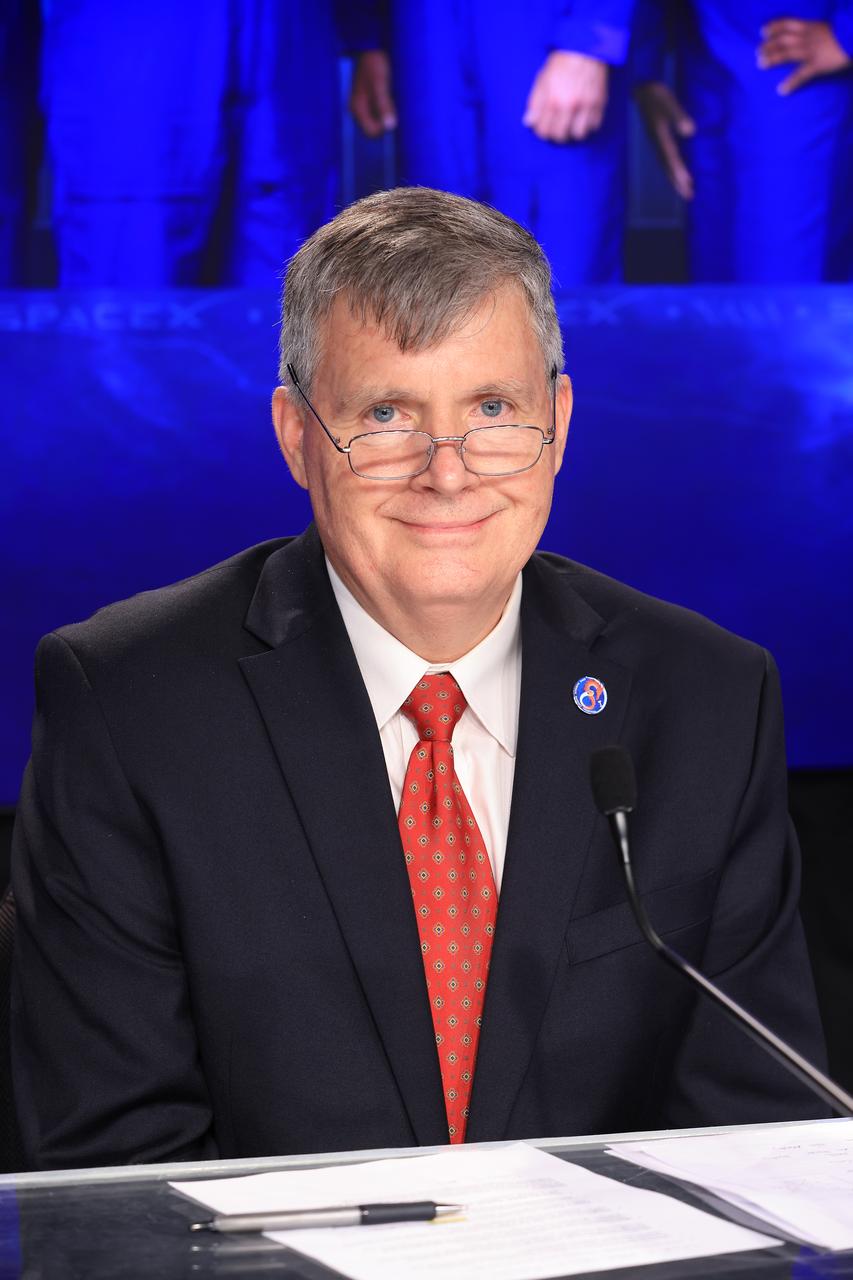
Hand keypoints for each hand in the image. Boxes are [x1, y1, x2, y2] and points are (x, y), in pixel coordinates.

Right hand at [350, 50, 396, 135]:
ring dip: (388, 113)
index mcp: (357, 108)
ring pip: (378, 120)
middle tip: (394, 103)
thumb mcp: (380, 84)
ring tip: (393, 97)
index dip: (384, 128)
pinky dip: (387, 107)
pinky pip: (379, 111)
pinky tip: (392, 95)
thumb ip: (384, 105)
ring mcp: (363, 104)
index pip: (371, 133)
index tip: (392, 113)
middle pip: (374, 128)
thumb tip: (390, 128)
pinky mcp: (369, 98)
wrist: (371, 45)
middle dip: (386, 121)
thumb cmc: (375, 63)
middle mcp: (358, 109)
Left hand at [523, 51, 608, 141]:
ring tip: (571, 124)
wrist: (586, 47)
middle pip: (560, 136)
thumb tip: (528, 122)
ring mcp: (586, 105)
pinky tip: (584, 117)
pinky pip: (594, 125)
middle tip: (557, 127)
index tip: (544, 127)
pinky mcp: (599, 102)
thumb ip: (535, 102)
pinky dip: (588, 125)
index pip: (544, 131)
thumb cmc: (562, 63)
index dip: (542, 132)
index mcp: (552, 99)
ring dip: (574, 132)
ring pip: (579, 134)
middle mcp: (569, 105)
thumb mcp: (542, 79)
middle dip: (556, 134)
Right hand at [633, 82, 695, 199]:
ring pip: (666, 165)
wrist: (639, 88)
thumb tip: (690, 132)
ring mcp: (655, 142)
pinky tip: (677, 173)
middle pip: (668, 167)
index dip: (680, 172)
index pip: (671, 158)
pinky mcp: (656, 139)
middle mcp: (656, 142)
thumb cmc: (654, 92)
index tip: (688, 184)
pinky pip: (664, 158)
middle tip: (689, 196)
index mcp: (659, 136)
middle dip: (678, 182)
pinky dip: (671, 169)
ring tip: (685, 190)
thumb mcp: (668, 100)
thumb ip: (678, 116)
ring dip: (675, 178)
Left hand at [757, 19, 850, 94]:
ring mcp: (811, 51)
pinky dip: (790, 83)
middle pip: (783, 39)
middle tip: (757, 52)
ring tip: (760, 65)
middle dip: (769, 45)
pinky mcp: (818, 64)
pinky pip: (801, 75)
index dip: (774, 27)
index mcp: (811, 26)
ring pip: (787, 53)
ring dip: (772, 58)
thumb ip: (818, 31)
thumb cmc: (846, 31)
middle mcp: (808, 36)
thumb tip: (812, 34)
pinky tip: (781, 91)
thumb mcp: (829, 27)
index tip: (762, 31)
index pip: (788, 23)